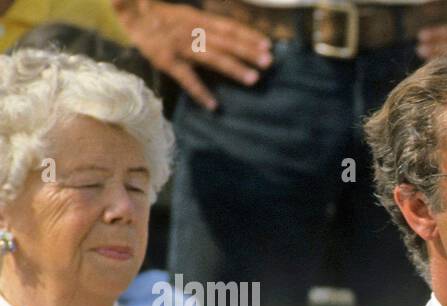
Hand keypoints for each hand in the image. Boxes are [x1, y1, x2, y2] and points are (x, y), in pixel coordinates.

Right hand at [111, 0, 272, 110]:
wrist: (131, 14)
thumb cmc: (163, 17)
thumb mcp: (188, 15)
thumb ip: (209, 25)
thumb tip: (234, 35)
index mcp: (199, 19)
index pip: (229, 27)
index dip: (248, 35)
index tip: (268, 45)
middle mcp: (193, 31)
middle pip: (226, 42)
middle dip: (248, 51)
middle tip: (269, 62)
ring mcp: (181, 46)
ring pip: (212, 57)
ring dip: (233, 68)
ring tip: (253, 79)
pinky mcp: (167, 61)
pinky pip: (186, 78)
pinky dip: (200, 92)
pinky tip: (214, 105)